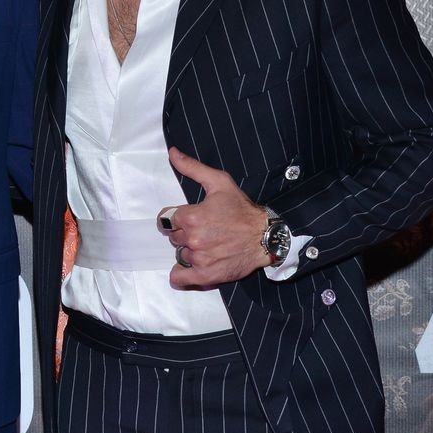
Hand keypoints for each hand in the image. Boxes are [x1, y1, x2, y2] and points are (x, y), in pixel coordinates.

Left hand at [159, 147, 269, 289]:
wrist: (265, 236)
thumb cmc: (243, 210)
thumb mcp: (219, 182)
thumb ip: (192, 168)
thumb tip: (172, 154)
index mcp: (191, 217)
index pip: (167, 220)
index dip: (178, 218)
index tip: (191, 219)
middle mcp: (193, 239)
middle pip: (174, 237)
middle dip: (186, 234)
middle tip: (205, 230)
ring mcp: (199, 259)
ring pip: (180, 255)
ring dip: (190, 251)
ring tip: (210, 245)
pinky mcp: (205, 275)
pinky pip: (179, 278)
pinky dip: (183, 274)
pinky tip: (195, 265)